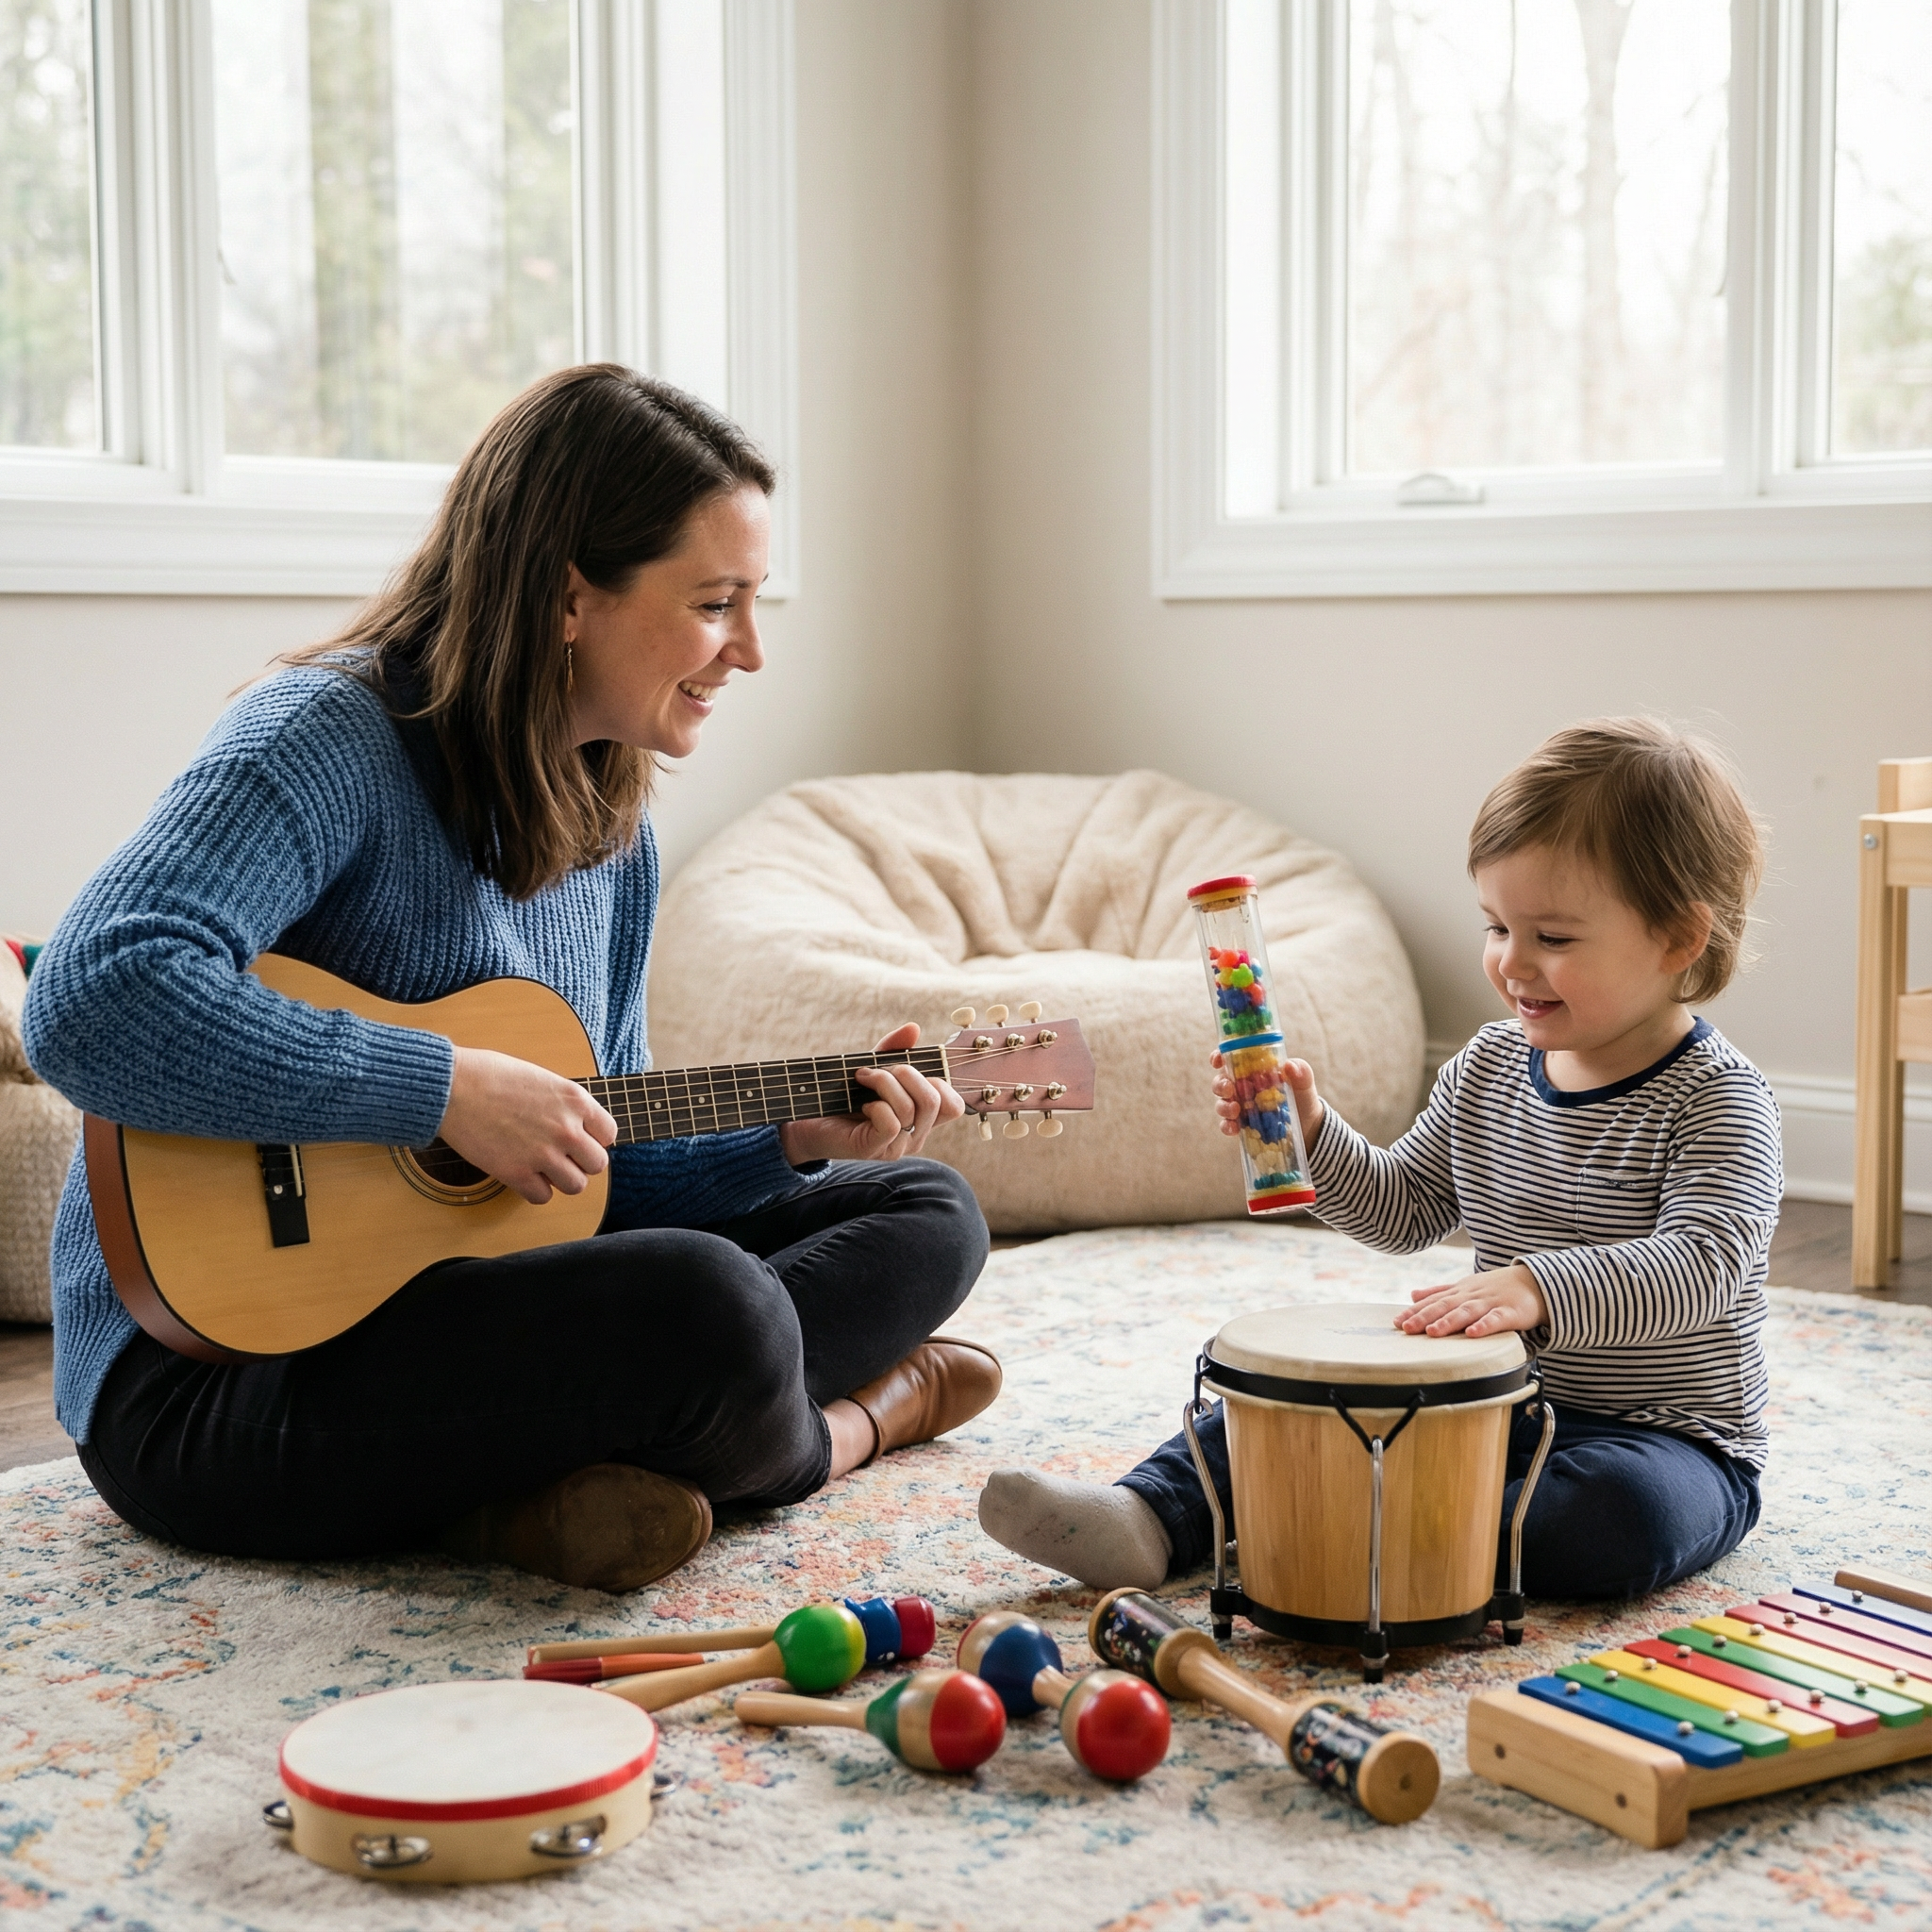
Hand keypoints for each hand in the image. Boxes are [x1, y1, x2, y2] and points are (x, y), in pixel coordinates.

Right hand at [438, 1046, 616, 1204]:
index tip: (579, 1138)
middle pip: (597, 1164)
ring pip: (576, 1185)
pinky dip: (535, 1190)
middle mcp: (566, 1129)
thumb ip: (564, 1104)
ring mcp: (543, 1153)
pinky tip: (524, 1176)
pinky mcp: (516, 1173)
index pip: (609, 1134)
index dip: (594, 1138)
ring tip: (544, 1167)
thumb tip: (576, 1125)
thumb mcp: (542, 1078)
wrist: (453, 1087)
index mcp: (576, 1100)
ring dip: (561, 1179)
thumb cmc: (490, 1075)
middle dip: (581, 1162)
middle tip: (561, 1155)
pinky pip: (542, 1197)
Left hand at [779, 1024, 965, 1165]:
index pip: (954, 1106)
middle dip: (908, 1074)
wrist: (807, 1121)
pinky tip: (862, 1103)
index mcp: (922, 1119)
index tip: (908, 1069)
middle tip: (880, 1069)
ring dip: (884, 1083)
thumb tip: (913, 1028)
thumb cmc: (843, 1096)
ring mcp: (897, 1146)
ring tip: (863, 1078)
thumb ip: (894, 1050)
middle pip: (935, 1101)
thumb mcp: (873, 1067)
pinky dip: (876, 1105)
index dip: (939, 1082)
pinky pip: (891, 1123)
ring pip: (911, 1109)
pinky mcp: (875, 1149)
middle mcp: (915, 1135)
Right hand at [1212, 1051, 1323, 1142]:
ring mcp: (1240, 1106)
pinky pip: (1227, 1124)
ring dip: (1223, 1106)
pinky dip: (1226, 1126)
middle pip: (1221, 1081)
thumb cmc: (1302, 1097)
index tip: (1218, 1061)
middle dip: (1220, 1084)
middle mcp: (1242, 1086)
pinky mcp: (1241, 1125)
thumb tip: (1289, 1066)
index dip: (1219, 1057)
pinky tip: (1234, 1128)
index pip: (1230, 1059)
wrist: (1308, 1126)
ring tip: (1235, 1110)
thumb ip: (1301, 1072)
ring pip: (1221, 1103)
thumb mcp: (1304, 1083)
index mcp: (1253, 1069)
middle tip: (1229, 1089)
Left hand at [1396, 1263, 1546, 1338]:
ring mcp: (1491, 1302)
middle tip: (1406, 1328)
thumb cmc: (1496, 1288)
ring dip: (1449, 1321)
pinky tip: (1472, 1333)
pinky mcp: (1511, 1312)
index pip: (1434, 1301)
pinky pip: (1497, 1319)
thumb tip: (1412, 1295)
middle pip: (1446, 1305)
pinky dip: (1485, 1325)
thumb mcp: (1465, 1287)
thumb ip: (1439, 1292)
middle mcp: (1472, 1295)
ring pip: (1467, 1311)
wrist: (1534, 1282)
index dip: (1415, 1311)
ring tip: (1433, 1332)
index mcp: (1460, 1291)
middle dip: (1425, 1317)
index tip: (1396, 1322)